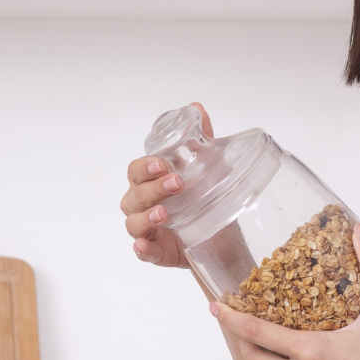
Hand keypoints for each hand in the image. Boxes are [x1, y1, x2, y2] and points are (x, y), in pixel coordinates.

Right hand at [121, 102, 212, 267]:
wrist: (226, 238)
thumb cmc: (208, 200)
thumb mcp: (208, 169)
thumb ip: (199, 140)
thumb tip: (197, 107)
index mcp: (150, 182)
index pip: (136, 171)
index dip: (145, 167)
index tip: (162, 164)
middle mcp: (143, 205)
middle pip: (133, 196)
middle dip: (152, 188)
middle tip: (177, 184)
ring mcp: (148, 231)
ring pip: (133, 223)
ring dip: (145, 217)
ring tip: (164, 214)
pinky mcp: (157, 253)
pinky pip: (143, 253)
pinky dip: (142, 250)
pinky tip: (144, 246)